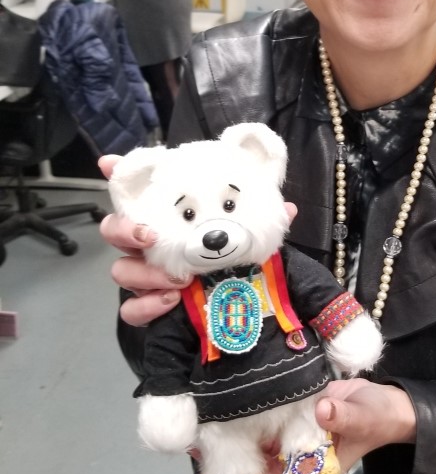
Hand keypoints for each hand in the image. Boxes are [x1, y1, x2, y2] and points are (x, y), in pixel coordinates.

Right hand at [98, 153, 298, 326]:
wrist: (240, 310)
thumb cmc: (239, 259)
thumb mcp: (255, 235)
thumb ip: (267, 219)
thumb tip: (287, 207)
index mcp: (170, 219)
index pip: (137, 191)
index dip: (119, 174)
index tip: (110, 163)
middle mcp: (151, 245)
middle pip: (114, 231)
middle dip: (124, 229)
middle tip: (150, 234)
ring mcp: (146, 276)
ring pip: (121, 271)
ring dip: (144, 273)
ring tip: (177, 277)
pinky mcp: (149, 308)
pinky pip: (132, 310)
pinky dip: (148, 306)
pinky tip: (171, 299)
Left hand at [197, 378, 415, 473]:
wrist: (386, 402)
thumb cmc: (378, 418)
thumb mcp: (365, 417)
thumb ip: (345, 415)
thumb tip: (323, 411)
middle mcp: (297, 468)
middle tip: (199, 470)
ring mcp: (292, 449)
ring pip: (256, 463)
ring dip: (232, 459)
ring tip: (203, 446)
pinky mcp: (291, 427)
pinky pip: (263, 438)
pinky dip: (245, 435)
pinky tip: (225, 421)